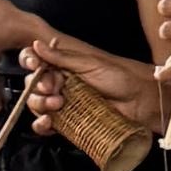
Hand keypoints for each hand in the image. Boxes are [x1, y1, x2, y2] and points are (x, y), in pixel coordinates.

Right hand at [25, 30, 161, 134]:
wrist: (140, 103)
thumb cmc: (121, 78)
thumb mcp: (90, 64)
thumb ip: (62, 57)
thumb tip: (37, 44)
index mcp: (63, 66)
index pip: (35, 62)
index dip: (30, 62)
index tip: (35, 65)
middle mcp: (60, 84)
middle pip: (33, 85)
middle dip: (37, 87)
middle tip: (54, 89)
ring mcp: (63, 104)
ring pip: (37, 105)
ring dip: (40, 105)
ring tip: (58, 104)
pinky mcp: (68, 123)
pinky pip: (46, 126)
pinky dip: (41, 125)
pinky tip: (48, 123)